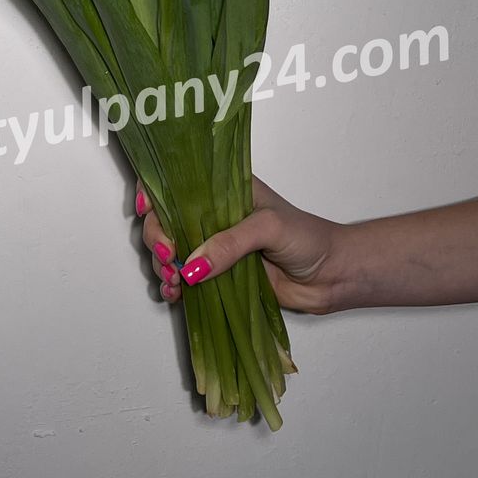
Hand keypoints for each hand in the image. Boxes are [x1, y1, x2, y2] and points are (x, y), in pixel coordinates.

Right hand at [135, 176, 346, 314]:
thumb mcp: (269, 228)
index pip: (179, 183)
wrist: (331, 276)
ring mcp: (214, 247)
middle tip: (166, 256)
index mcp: (224, 190)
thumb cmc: (307, 238)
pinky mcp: (217, 276)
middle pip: (166, 219)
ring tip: (172, 282)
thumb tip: (191, 265)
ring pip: (171, 251)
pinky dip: (173, 286)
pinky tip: (175, 294)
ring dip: (162, 265)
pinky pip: (184, 279)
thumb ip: (230, 243)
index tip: (146, 211)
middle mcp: (213, 215)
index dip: (155, 193)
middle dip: (157, 237)